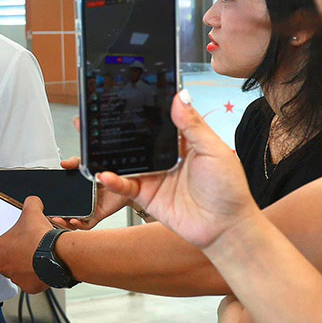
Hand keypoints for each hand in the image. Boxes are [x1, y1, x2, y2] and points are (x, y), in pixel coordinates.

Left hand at [0, 196, 52, 293]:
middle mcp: (5, 266)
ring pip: (18, 275)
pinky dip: (36, 277)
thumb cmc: (40, 237)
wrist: (57, 254)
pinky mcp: (30, 287)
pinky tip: (43, 267)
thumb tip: (33, 201)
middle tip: (25, 251)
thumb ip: (29, 204)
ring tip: (36, 258)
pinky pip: (31, 283)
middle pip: (5, 265)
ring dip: (25, 268)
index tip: (8, 248)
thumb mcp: (32, 211)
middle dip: (14, 259)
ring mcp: (17, 278)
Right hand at [53, 156, 129, 229]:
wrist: (127, 179)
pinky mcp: (98, 214)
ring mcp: (89, 209)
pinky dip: (80, 224)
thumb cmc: (109, 172)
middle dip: (55, 217)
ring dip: (64, 223)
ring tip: (59, 220)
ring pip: (73, 221)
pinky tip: (74, 221)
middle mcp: (82, 201)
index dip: (52, 204)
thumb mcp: (89, 164)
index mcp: (77, 190)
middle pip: (65, 213)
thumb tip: (64, 164)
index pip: (61, 199)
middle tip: (50, 215)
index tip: (45, 204)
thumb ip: (75, 162)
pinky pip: (87, 223)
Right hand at [94, 91, 257, 249]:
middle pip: (137, 138)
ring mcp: (154, 175)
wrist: (226, 227)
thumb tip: (180, 96)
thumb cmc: (228, 189)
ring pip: (126, 160)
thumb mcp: (214, 150)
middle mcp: (165, 157)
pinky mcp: (146, 195)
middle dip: (118, 128)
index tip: (126, 94)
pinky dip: (113, 180)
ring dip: (108, 153)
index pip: (159, 119)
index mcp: (183, 141)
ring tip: (92, 141)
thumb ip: (193, 124)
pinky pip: (125, 185)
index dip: (143, 108)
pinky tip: (105, 174)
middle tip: (99, 115)